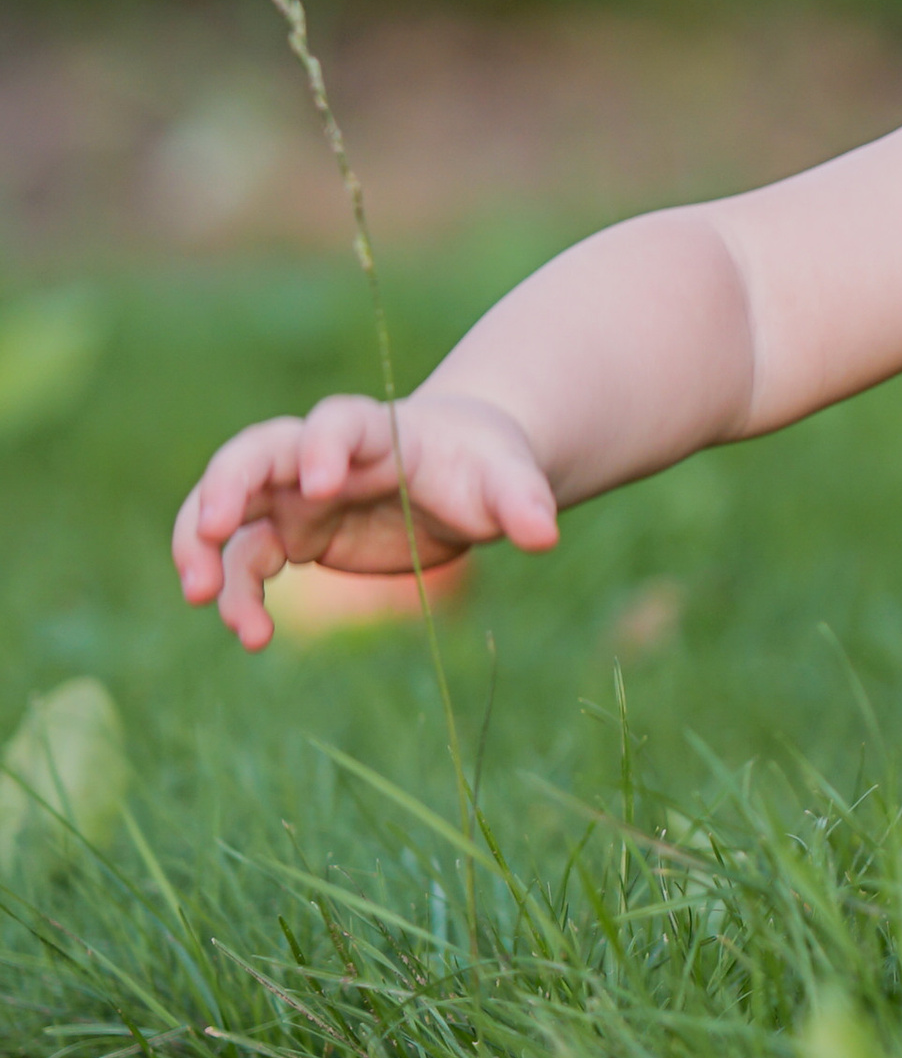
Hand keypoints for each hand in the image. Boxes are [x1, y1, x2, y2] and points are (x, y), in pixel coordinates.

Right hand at [172, 391, 559, 652]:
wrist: (465, 470)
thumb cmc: (487, 462)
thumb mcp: (511, 476)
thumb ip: (523, 499)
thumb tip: (544, 535)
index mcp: (377, 429)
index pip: (337, 422)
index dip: (323, 446)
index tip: (320, 484)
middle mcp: (322, 456)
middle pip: (255, 451)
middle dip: (227, 484)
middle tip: (214, 527)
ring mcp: (298, 494)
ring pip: (228, 505)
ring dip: (203, 544)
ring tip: (203, 598)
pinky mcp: (293, 534)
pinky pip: (246, 559)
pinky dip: (237, 593)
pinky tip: (251, 635)